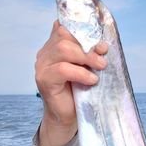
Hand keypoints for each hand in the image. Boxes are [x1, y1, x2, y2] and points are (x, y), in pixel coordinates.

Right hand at [35, 21, 107, 145]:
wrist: (69, 117)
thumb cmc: (79, 91)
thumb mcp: (87, 68)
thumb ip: (89, 54)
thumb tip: (101, 44)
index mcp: (53, 46)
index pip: (64, 28)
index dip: (83, 32)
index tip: (100, 42)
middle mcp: (45, 54)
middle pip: (63, 36)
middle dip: (87, 46)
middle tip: (103, 60)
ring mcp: (42, 66)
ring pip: (63, 50)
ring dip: (86, 57)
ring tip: (100, 67)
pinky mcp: (44, 80)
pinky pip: (63, 69)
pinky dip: (81, 73)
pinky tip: (91, 80)